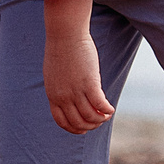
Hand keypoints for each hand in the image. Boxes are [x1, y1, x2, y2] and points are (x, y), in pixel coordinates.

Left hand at [43, 0, 115, 134]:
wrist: (65, 34)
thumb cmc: (61, 51)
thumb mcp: (54, 74)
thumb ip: (60, 88)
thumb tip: (71, 100)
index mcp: (53, 95)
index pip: (62, 122)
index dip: (74, 128)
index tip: (84, 128)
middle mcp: (62, 96)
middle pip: (78, 122)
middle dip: (91, 126)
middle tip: (100, 121)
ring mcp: (75, 91)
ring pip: (91, 116)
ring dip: (101, 119)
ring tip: (107, 115)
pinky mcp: (89, 83)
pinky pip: (100, 105)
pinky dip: (107, 110)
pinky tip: (111, 109)